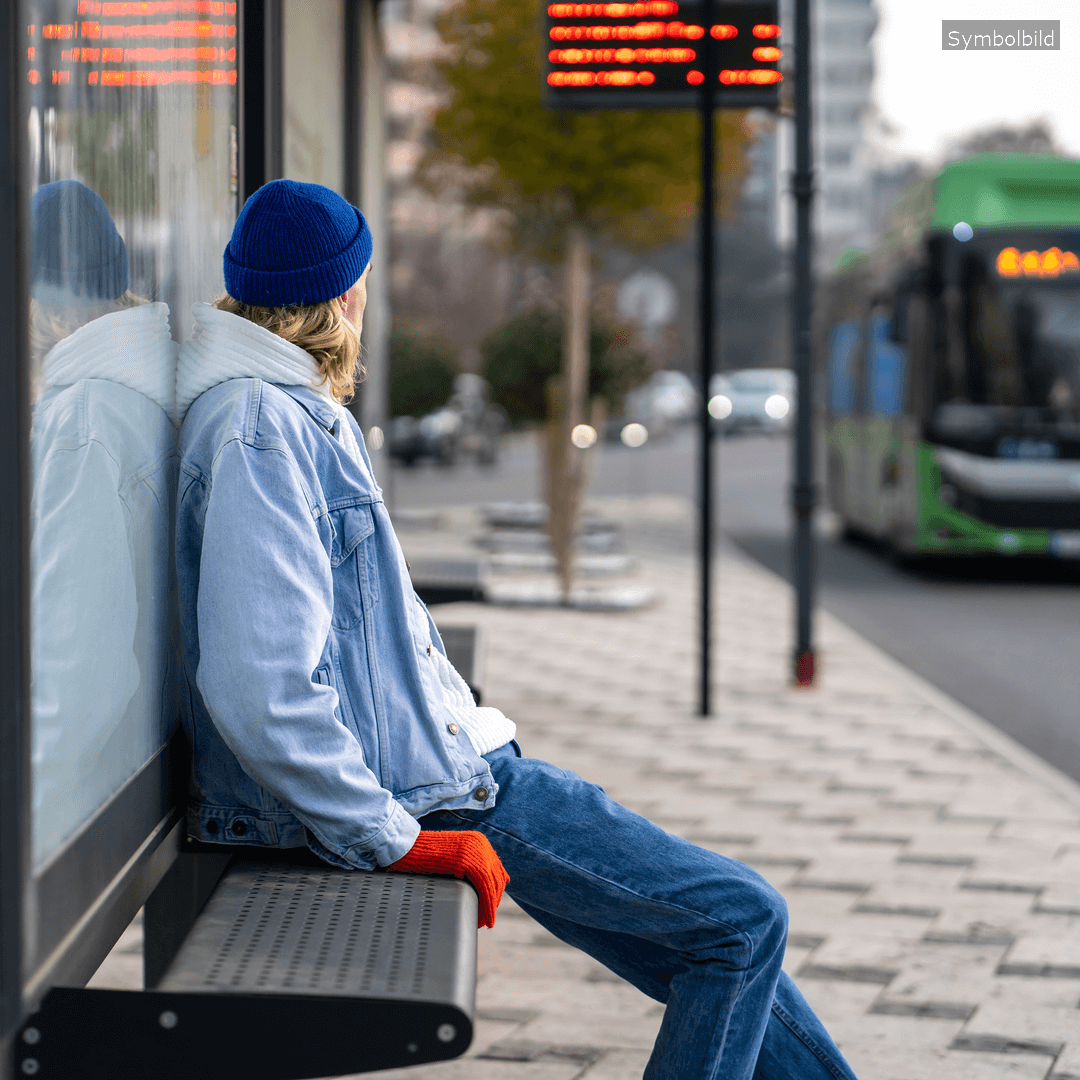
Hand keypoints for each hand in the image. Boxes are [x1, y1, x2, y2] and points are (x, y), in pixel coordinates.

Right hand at [388, 830, 508, 927]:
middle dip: (494, 901)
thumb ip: (466, 866)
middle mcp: (480, 843)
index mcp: (478, 841)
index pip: (495, 869)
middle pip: (497, 877)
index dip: (496, 891)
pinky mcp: (466, 860)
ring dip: (490, 907)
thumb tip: (479, 886)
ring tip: (485, 923)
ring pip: (492, 884)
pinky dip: (486, 906)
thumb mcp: (450, 858)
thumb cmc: (423, 855)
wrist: (406, 846)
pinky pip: (484, 887)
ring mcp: (475, 850)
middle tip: (487, 920)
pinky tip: (483, 920)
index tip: (491, 908)